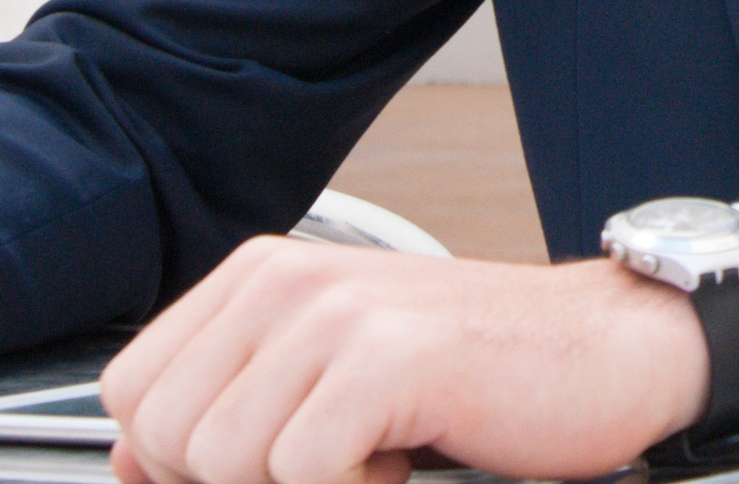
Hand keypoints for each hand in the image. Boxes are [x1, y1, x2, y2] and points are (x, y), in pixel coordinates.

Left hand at [100, 236, 738, 483]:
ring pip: (221, 460)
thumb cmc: (479, 371)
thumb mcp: (332, 374)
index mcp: (264, 276)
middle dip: (233, 482)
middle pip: (163, 435)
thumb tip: (134, 462)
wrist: (606, 349)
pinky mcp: (387, 361)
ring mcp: (336, 315)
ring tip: (370, 457)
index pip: (132, 390)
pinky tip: (401, 462)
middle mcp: (287, 281)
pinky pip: (299, 471)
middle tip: (325, 465)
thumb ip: (233, 403)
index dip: (172, 460)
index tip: (261, 465)